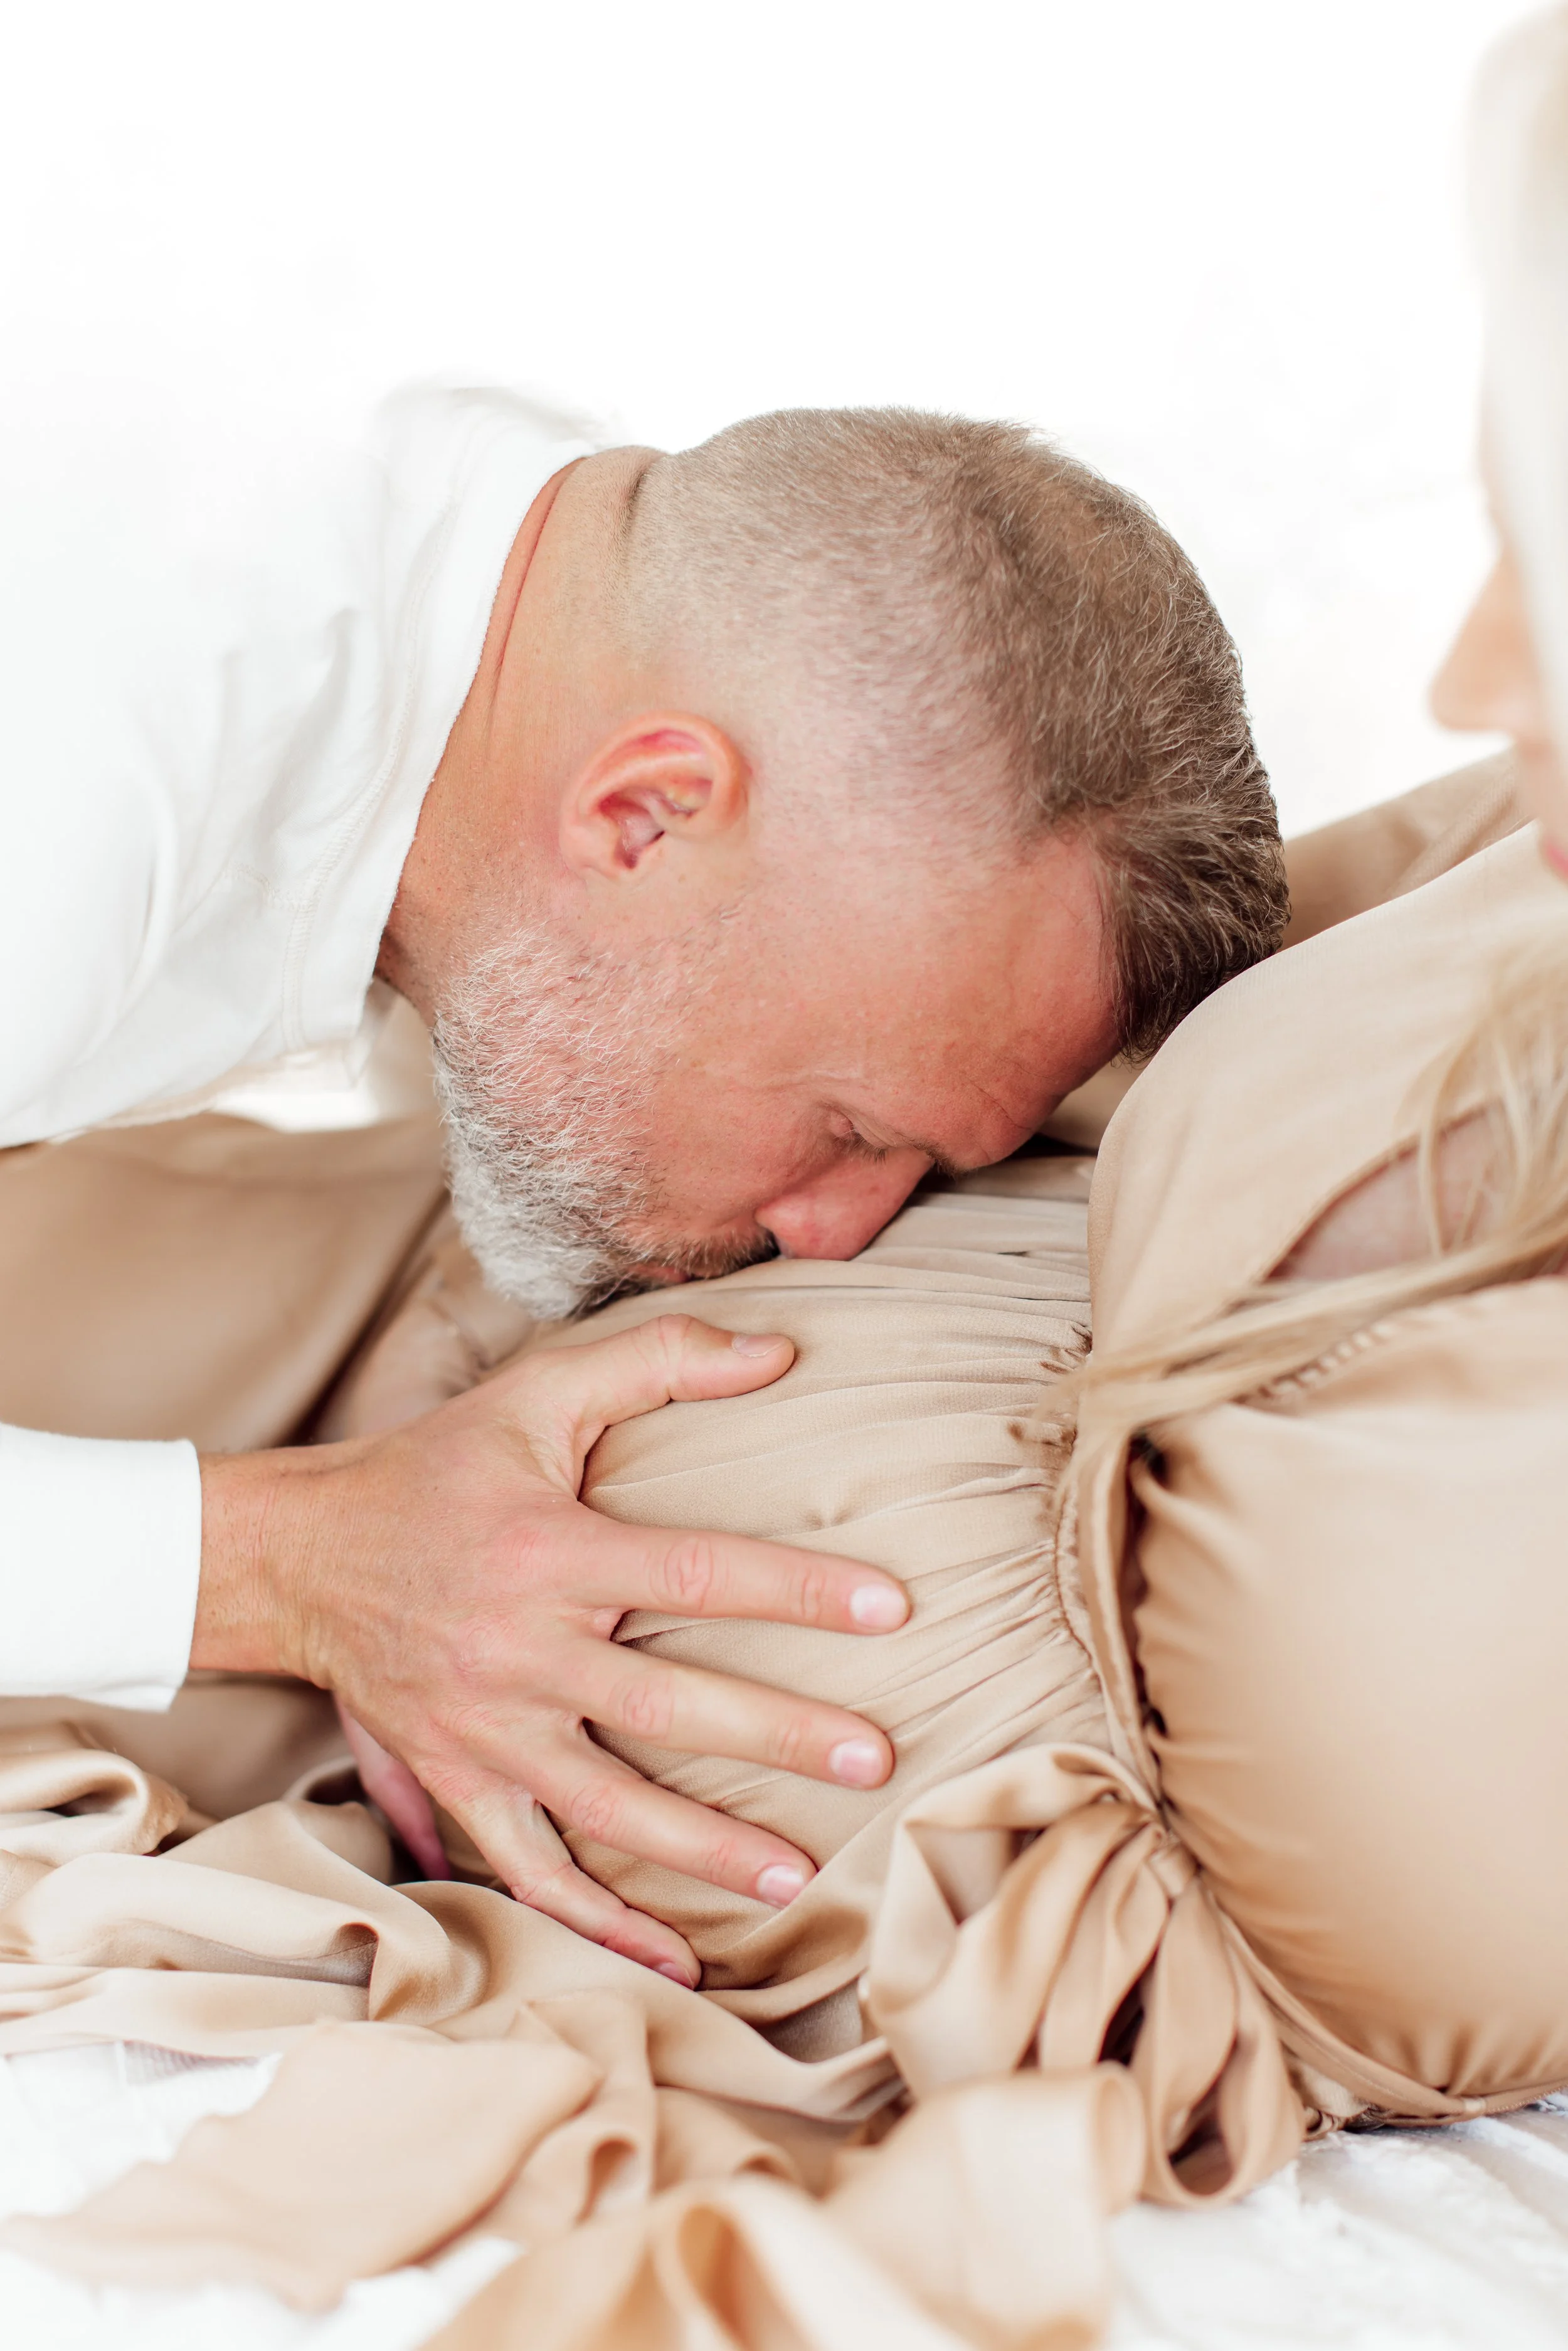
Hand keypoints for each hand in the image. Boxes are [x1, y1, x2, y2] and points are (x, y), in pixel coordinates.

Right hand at [194, 1316, 907, 1983]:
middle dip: (778, 1738)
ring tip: (795, 1876)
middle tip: (876, 1759)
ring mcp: (484, 1731)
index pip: (694, 1572)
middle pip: (665, 1707)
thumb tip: (781, 1352)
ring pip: (605, 1808)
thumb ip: (657, 1361)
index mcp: (548, 1553)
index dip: (795, 1590)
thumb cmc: (439, 1467)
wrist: (302, 1554)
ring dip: (702, 1852)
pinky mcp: (457, 1782)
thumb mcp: (537, 1391)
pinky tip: (675, 1962)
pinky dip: (598, 1923)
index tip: (891, 1608)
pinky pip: (530, 1871)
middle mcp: (517, 1650)